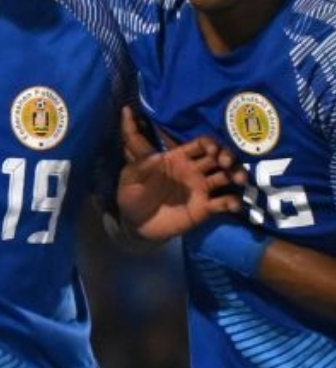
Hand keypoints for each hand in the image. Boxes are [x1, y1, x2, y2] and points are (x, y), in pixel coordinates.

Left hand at [117, 107, 245, 240]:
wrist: (136, 224)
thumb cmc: (132, 194)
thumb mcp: (130, 178)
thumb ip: (141, 165)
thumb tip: (156, 156)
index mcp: (178, 157)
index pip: (201, 144)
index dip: (210, 143)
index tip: (212, 148)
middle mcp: (194, 170)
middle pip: (219, 157)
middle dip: (227, 155)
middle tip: (226, 162)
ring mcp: (202, 188)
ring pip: (227, 176)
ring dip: (237, 174)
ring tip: (237, 179)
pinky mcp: (205, 208)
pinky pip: (225, 202)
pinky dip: (233, 202)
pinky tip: (232, 204)